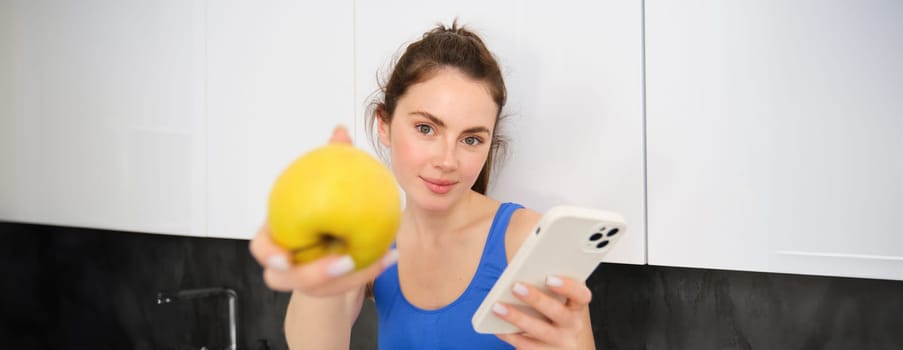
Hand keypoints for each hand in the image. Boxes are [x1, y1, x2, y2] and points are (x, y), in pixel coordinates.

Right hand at [248, 125, 398, 296]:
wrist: (324, 244)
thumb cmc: (318, 209)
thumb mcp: (321, 187)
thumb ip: (328, 161)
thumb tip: (340, 129)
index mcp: (274, 240)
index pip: (261, 249)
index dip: (270, 255)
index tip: (287, 257)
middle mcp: (285, 267)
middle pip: (290, 279)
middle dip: (315, 276)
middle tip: (344, 261)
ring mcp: (305, 283)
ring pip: (324, 289)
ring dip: (353, 278)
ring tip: (380, 259)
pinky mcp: (328, 290)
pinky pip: (348, 286)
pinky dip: (371, 270)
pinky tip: (393, 255)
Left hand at [492, 276, 592, 349]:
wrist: (553, 344)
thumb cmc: (547, 311)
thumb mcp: (552, 300)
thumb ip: (542, 286)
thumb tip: (519, 272)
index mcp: (577, 306)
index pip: (581, 295)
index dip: (568, 286)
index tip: (549, 278)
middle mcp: (574, 326)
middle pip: (558, 312)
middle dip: (536, 299)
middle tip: (516, 287)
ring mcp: (561, 343)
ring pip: (540, 331)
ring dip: (518, 318)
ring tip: (498, 307)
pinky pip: (528, 347)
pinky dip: (511, 336)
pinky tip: (497, 328)